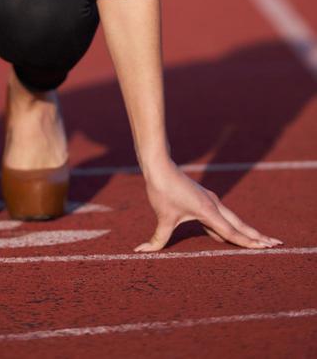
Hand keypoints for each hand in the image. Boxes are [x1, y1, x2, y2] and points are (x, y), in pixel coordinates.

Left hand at [134, 159, 283, 252]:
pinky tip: (230, 234)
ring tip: (261, 240)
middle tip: (276, 244)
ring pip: (233, 220)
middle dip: (257, 236)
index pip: (232, 232)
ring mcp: (210, 201)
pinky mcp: (204, 200)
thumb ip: (157, 239)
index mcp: (208, 211)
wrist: (159, 166)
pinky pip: (222, 216)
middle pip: (240, 225)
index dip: (248, 243)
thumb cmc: (162, 190)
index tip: (265, 248)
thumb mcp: (162, 217)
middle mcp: (214, 205)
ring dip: (247, 230)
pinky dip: (231, 226)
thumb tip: (141, 252)